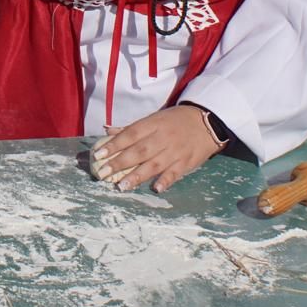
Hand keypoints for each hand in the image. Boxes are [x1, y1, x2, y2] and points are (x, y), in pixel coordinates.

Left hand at [89, 105, 223, 192]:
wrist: (207, 121)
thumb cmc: (175, 120)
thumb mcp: (154, 118)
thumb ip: (131, 127)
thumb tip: (106, 131)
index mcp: (153, 124)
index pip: (130, 134)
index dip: (114, 144)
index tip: (99, 154)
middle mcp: (163, 138)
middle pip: (139, 151)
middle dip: (120, 163)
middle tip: (103, 173)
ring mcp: (175, 151)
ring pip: (154, 164)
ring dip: (137, 176)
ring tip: (121, 186)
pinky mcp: (186, 163)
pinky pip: (175, 173)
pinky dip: (165, 181)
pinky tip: (155, 188)